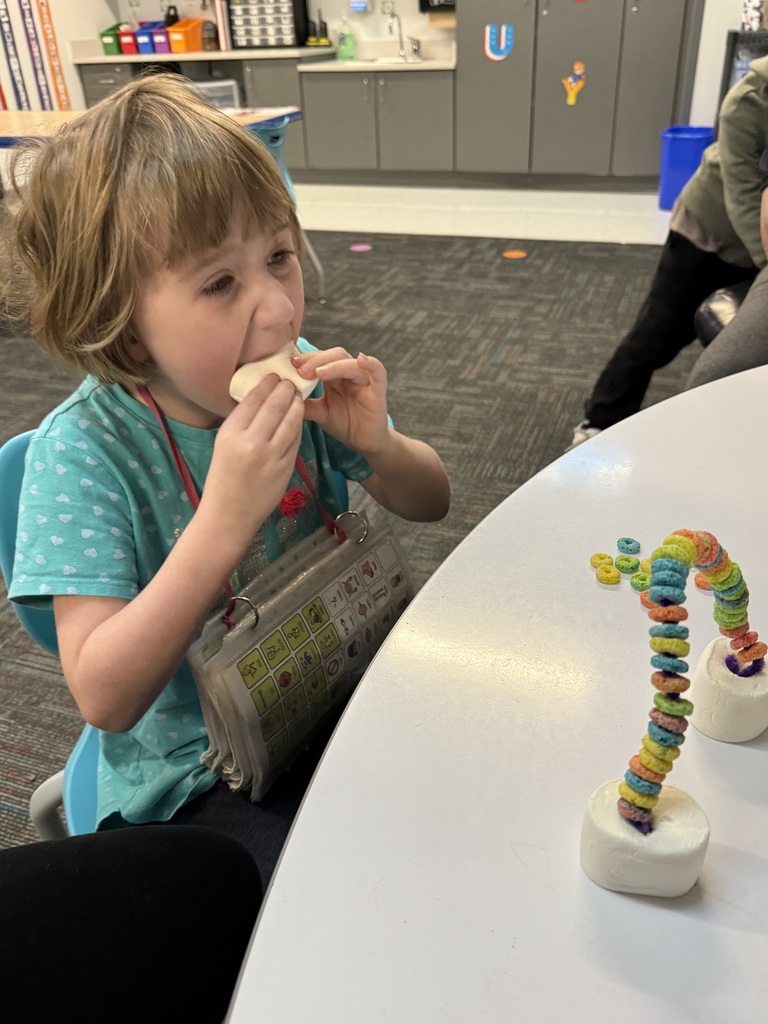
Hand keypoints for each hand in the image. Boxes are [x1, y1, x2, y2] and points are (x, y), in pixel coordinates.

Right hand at [197, 374, 303, 553]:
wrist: (229, 516)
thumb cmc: (222, 479)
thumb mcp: (223, 445)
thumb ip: (241, 423)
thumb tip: (260, 399)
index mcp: (231, 433)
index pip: (253, 399)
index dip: (267, 384)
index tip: (273, 375)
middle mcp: (251, 442)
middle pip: (275, 405)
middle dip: (285, 389)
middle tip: (290, 381)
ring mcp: (271, 456)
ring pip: (291, 420)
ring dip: (296, 404)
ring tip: (297, 395)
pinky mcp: (286, 467)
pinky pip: (295, 439)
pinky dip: (298, 425)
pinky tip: (298, 417)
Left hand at [294, 348, 389, 455]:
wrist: (364, 442)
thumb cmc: (344, 424)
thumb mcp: (320, 413)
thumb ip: (306, 404)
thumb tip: (284, 395)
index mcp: (334, 376)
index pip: (320, 358)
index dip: (306, 359)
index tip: (291, 364)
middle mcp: (348, 374)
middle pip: (334, 355)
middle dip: (316, 360)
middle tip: (301, 370)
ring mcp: (364, 380)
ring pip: (350, 363)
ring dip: (334, 365)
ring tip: (319, 372)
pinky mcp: (378, 390)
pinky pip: (378, 372)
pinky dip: (371, 363)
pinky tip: (362, 359)